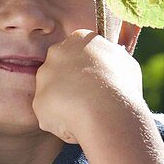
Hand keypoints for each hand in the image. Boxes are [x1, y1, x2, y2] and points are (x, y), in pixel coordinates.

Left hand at [31, 29, 144, 145]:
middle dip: (71, 86)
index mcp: (79, 39)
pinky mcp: (38, 101)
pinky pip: (50, 115)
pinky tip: (78, 124)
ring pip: (54, 95)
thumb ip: (112, 58)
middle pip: (60, 71)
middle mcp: (56, 53)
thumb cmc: (121, 85)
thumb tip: (111, 60)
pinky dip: (62, 123)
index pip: (77, 53)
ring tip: (87, 114)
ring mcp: (44, 77)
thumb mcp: (125, 63)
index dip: (87, 71)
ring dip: (66, 105)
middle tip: (90, 100)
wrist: (107, 109)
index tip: (97, 83)